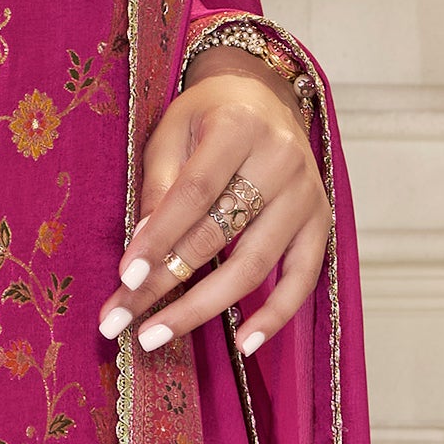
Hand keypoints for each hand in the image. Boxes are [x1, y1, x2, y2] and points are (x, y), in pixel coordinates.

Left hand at [99, 58, 329, 366]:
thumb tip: (143, 249)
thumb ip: (158, 184)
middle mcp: (281, 160)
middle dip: (166, 282)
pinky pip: (302, 280)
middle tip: (122, 319)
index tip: (125, 277)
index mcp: (239, 126)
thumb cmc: (208, 118)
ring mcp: (306, 196)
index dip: (159, 237)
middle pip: (220, 235)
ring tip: (156, 336)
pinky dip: (276, 317)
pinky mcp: (320, 224)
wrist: (265, 99)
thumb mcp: (170, 131)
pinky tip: (244, 345)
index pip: (194, 192)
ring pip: (255, 265)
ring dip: (203, 308)